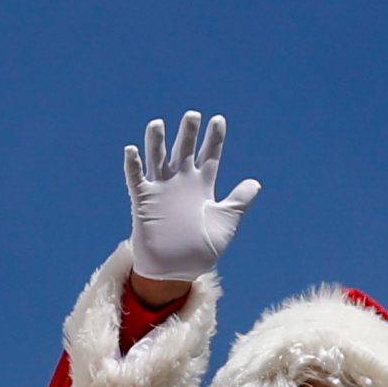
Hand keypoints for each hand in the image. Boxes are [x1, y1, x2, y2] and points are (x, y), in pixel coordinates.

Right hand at [122, 113, 259, 283]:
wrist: (176, 271)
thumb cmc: (202, 250)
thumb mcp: (226, 223)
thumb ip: (238, 201)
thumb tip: (255, 183)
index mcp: (203, 186)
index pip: (210, 155)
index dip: (214, 138)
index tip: (218, 120)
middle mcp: (182, 183)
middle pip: (184, 150)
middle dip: (188, 132)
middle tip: (193, 115)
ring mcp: (162, 190)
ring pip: (158, 158)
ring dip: (156, 142)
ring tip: (158, 124)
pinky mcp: (144, 201)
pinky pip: (136, 179)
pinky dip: (133, 165)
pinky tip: (132, 150)